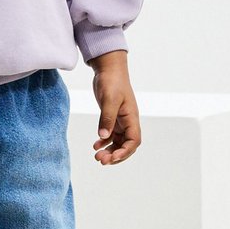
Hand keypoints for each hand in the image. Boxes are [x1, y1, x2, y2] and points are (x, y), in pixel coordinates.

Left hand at [87, 50, 141, 165]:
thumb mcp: (109, 99)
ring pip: (118, 141)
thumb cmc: (112, 81)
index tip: (112, 158)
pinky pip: (111, 134)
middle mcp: (128, 121)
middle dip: (116, 155)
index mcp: (131, 117)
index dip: (124, 152)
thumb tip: (103, 137)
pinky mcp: (112, 117)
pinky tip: (95, 145)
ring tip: (97, 156)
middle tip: (101, 160)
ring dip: (110, 150)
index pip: (134, 141)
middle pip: (126, 145)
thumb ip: (106, 118)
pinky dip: (104, 141)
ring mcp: (121, 119)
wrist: (108, 68)